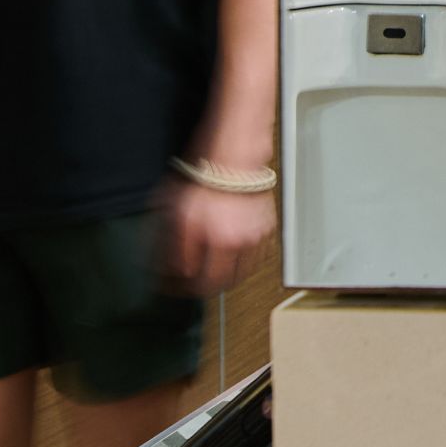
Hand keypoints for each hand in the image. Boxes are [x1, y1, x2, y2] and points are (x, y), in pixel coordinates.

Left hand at [161, 179, 275, 294]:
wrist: (235, 157)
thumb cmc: (208, 178)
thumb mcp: (180, 214)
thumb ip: (179, 247)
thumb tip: (178, 269)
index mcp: (222, 242)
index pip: (208, 283)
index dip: (193, 289)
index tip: (183, 288)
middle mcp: (244, 243)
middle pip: (230, 281)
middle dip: (213, 285)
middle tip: (199, 282)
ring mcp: (258, 235)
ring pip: (246, 269)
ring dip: (231, 274)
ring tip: (216, 269)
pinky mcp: (268, 227)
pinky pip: (259, 253)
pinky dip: (246, 259)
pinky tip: (234, 252)